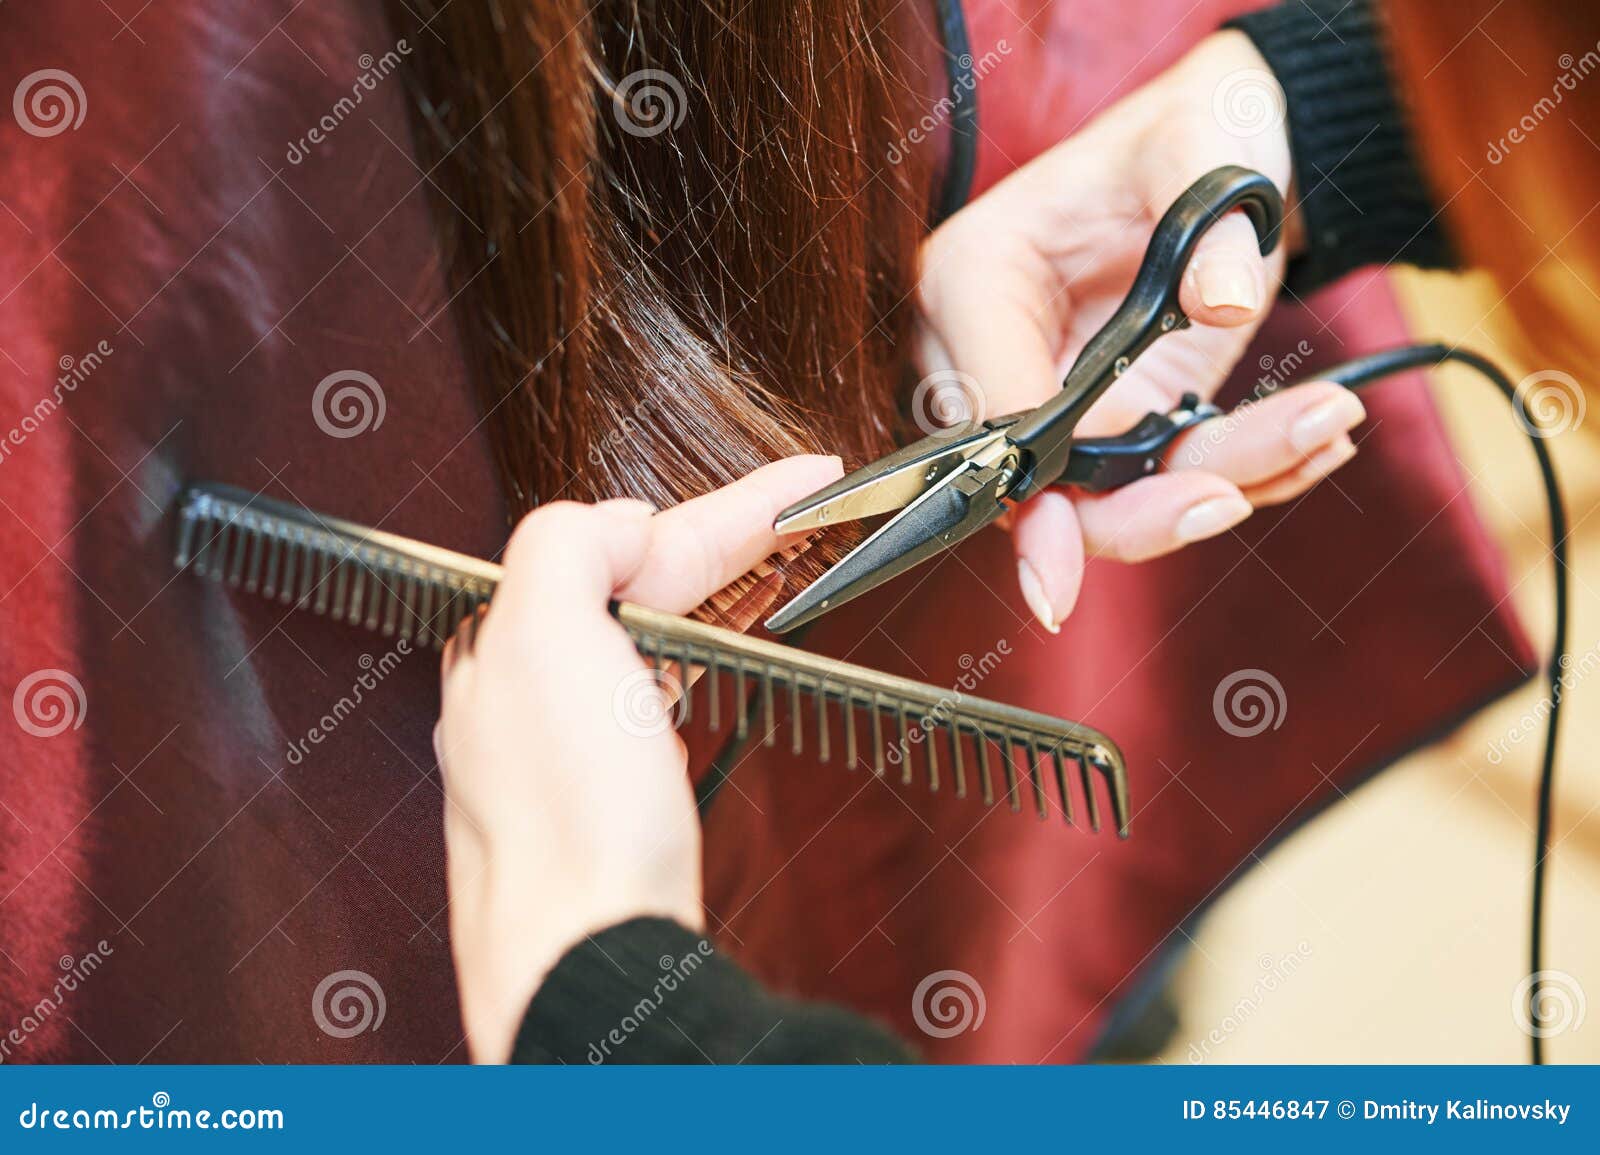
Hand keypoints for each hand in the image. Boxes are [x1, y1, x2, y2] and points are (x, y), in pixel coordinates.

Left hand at [434, 455, 842, 1061]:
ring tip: (779, 557)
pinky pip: (652, 691)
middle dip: (725, 538)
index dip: (729, 508)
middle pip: (639, 584)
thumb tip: (619, 528)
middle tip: (806, 508)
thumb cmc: (566, 823)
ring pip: (648, 635)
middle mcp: (524, 693)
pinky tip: (714, 651)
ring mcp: (565, 749)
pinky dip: (697, 652)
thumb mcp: (543, 636)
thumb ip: (569, 546)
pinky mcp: (605, 802)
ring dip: (716, 588)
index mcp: (504, 641)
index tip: (802, 483)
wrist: (586, 962)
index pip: (627, 541)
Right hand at [915, 31, 1365, 630]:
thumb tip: (1223, 304)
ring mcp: (1057, 395)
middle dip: (1135, 511)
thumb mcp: (1200, 145)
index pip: (990, 413)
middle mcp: (999, 350)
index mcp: (976, 280)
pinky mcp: (1116, 421)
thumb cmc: (1190, 129)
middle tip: (1226, 503)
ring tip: (1321, 430)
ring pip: (1112, 497)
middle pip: (1037, 484)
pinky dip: (1245, 476)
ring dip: (1220, 486)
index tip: (1058, 565)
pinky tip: (1312, 441)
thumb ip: (1209, 227)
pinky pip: (1165, 482)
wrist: (1226, 147)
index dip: (1029, 493)